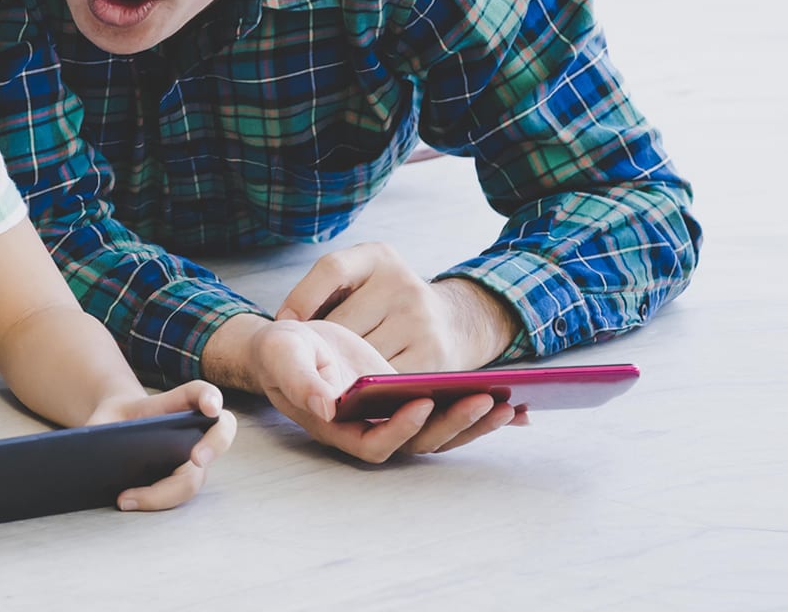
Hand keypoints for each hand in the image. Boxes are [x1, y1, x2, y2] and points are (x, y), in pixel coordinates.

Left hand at [86, 380, 235, 510]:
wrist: (119, 432)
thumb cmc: (115, 420)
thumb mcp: (102, 417)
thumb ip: (97, 427)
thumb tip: (89, 449)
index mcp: (175, 405)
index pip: (200, 393)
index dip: (210, 397)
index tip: (210, 406)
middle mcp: (194, 431)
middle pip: (221, 432)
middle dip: (215, 445)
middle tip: (196, 458)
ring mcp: (194, 458)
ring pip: (196, 477)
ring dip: (166, 492)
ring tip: (126, 498)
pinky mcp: (184, 479)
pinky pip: (178, 494)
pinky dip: (155, 500)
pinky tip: (127, 501)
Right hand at [247, 318, 520, 462]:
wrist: (288, 345)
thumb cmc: (280, 352)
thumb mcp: (283, 356)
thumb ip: (300, 382)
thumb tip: (326, 406)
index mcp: (337, 426)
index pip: (375, 443)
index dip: (400, 429)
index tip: (422, 402)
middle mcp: (368, 429)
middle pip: (418, 442)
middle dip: (453, 425)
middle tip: (484, 401)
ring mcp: (390, 417)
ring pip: (437, 432)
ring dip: (472, 422)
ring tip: (506, 403)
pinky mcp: (405, 400)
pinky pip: (444, 411)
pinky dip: (473, 408)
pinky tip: (506, 399)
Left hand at [275, 242, 520, 370]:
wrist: (458, 322)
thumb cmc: (389, 302)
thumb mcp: (364, 276)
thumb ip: (326, 288)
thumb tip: (286, 323)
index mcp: (379, 257)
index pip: (332, 268)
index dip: (302, 297)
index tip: (284, 322)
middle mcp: (402, 284)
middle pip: (342, 323)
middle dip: (322, 344)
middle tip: (309, 358)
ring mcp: (420, 320)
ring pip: (360, 355)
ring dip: (342, 369)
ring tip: (331, 375)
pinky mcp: (432, 356)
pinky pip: (384, 378)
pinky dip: (366, 387)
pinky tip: (356, 390)